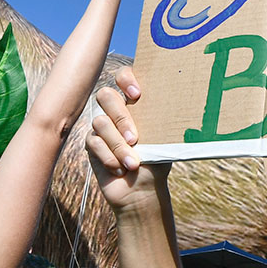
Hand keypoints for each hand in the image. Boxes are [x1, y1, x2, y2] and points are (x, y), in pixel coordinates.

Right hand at [86, 68, 168, 210]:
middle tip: (135, 138)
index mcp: (136, 103)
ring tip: (133, 164)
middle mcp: (117, 110)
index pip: (124, 76)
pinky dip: (109, 157)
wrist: (142, 191)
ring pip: (100, 121)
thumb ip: (161, 120)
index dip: (126, 79)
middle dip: (121, 117)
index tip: (137, 95)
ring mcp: (102, 126)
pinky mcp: (91, 143)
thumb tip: (175, 103)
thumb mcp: (164, 139)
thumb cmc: (157, 162)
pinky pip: (93, 142)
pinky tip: (120, 169)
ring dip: (117, 145)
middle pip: (106, 95)